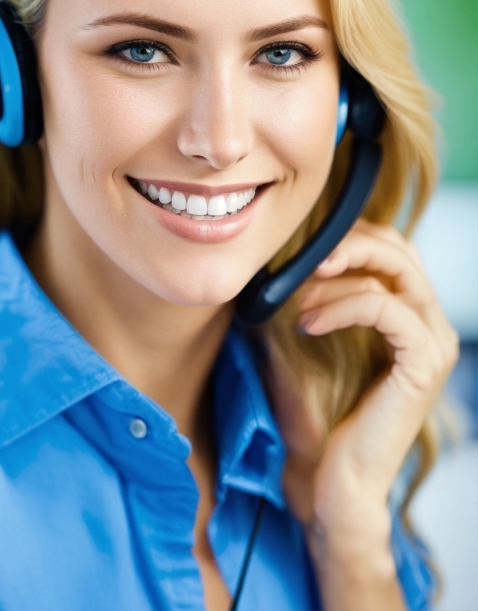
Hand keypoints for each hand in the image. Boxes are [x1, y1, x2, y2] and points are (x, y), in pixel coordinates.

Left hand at [266, 219, 458, 601]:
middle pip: (400, 249)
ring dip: (338, 277)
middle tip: (304, 257)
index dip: (349, 236)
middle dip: (348, 243)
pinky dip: (344, 306)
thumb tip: (284, 251)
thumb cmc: (316, 415)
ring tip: (297, 299)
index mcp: (409, 316)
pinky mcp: (424, 362)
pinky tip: (308, 323)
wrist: (331, 481)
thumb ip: (314, 296)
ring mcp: (433, 343)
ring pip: (396, 271)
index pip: (392, 248)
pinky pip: (388, 308)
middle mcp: (430, 324)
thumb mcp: (311, 341)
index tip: (303, 247)